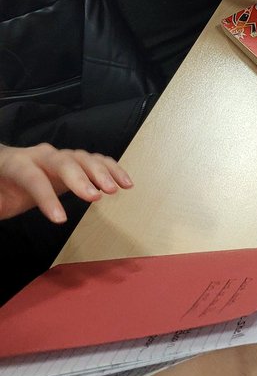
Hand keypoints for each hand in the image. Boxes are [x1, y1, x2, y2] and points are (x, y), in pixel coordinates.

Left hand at [0, 142, 132, 223]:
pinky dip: (111, 169)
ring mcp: (59, 156)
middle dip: (80, 178)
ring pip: (83, 158)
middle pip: (63, 161)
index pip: (33, 178)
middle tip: (95, 198)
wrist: (3, 171)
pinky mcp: (73, 163)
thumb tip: (0, 209)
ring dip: (102, 172)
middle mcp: (40, 155)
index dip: (47, 197)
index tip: (60, 220)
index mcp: (15, 164)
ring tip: (116, 189)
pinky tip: (125, 183)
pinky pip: (95, 161)